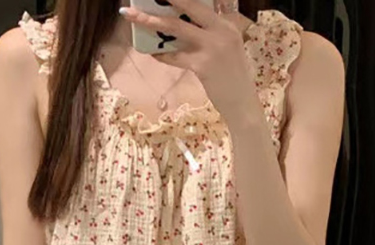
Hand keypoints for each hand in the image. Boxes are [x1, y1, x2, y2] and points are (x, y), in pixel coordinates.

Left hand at [120, 0, 259, 123]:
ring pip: (175, 27)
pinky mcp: (202, 65)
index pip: (202, 3)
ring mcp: (212, 47)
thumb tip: (183, 29)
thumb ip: (211, 35)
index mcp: (226, 25)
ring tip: (131, 16)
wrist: (243, 104)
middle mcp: (221, 30)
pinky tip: (152, 53)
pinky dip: (162, 55)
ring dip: (150, 20)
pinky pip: (175, 56)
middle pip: (188, 5)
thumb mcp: (228, 50)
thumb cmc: (233, 79)